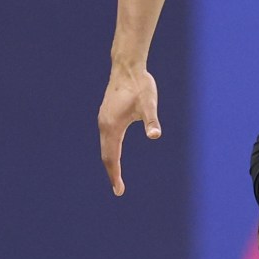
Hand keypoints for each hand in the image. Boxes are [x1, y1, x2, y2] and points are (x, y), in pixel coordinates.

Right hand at [97, 65, 160, 195]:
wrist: (127, 67)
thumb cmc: (140, 85)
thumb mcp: (149, 104)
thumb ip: (151, 120)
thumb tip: (155, 135)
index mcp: (112, 127)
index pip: (112, 158)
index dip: (115, 175)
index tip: (119, 191)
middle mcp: (104, 125)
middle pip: (106, 155)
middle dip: (112, 173)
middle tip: (119, 190)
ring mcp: (103, 120)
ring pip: (105, 147)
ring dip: (110, 162)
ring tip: (117, 176)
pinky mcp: (106, 115)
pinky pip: (106, 139)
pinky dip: (109, 151)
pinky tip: (115, 153)